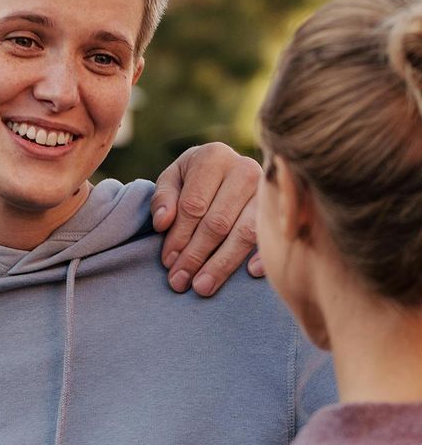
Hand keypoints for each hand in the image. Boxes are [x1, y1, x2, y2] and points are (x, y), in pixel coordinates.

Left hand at [151, 142, 262, 296]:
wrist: (230, 170)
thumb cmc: (195, 179)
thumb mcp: (172, 180)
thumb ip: (162, 198)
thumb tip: (162, 222)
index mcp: (213, 157)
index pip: (193, 205)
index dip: (178, 237)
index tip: (168, 262)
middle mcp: (245, 169)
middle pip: (218, 222)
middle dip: (196, 256)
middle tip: (180, 282)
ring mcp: (267, 189)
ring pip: (245, 232)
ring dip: (222, 264)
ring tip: (202, 287)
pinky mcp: (282, 207)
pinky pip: (272, 234)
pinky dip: (263, 254)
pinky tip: (250, 273)